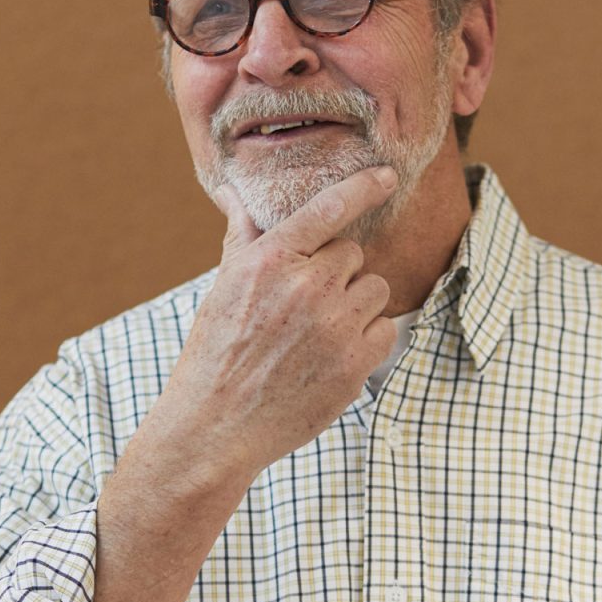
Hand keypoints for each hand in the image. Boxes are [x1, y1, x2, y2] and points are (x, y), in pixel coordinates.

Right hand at [156, 166, 398, 480]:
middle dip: (337, 274)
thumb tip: (234, 194)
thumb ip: (242, 238)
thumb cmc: (215, 354)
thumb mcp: (223, 288)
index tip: (385, 176)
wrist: (216, 426)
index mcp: (270, 261)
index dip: (363, 187)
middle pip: (353, 254)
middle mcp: (306, 287)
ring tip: (319, 332)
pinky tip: (334, 356)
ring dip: (356, 305)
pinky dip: (368, 340)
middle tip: (306, 305)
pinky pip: (385, 329)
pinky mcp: (354, 364)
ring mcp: (334, 326)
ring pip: (375, 289)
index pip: (328, 208)